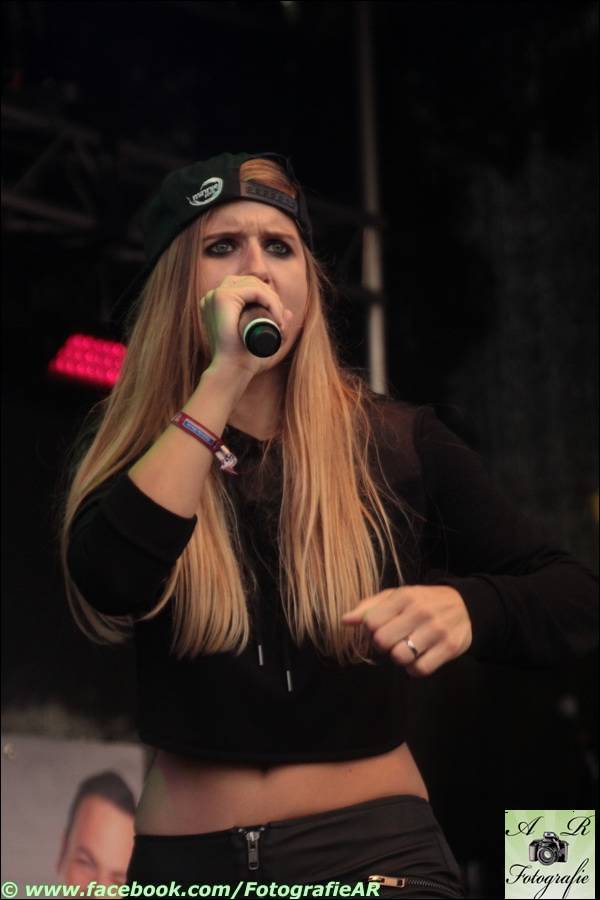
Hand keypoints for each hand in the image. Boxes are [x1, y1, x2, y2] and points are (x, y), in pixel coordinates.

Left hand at [341, 585, 472, 676]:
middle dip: (383, 646)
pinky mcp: (450, 647)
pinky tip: (418, 658)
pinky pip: (420, 669)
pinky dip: (414, 669)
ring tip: (406, 649)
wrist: (465, 606)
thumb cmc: (423, 602)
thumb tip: (345, 620)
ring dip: (399, 658)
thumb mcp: (397, 596)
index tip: (380, 629)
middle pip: (383, 641)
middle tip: (393, 641)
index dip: (371, 631)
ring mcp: (436, 630)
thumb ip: (370, 607)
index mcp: (404, 597)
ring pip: (400, 657)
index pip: (371, 622)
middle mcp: (420, 612)